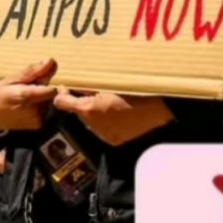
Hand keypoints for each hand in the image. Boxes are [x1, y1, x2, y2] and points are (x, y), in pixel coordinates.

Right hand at [0, 59, 57, 131]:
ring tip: (25, 97)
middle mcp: (33, 111)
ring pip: (49, 102)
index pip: (53, 91)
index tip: (42, 78)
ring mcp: (35, 120)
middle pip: (51, 94)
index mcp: (26, 96)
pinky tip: (27, 106)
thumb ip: (34, 71)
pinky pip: (46, 110)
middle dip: (43, 88)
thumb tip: (52, 61)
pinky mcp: (37, 125)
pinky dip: (40, 106)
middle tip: (27, 88)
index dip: (50, 83)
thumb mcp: (13, 78)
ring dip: (41, 97)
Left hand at [53, 89, 172, 146]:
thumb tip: (75, 84)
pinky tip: (117, 112)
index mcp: (90, 109)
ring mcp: (103, 134)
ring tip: (109, 101)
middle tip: (92, 90)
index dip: (64, 92)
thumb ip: (89, 85)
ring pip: (89, 120)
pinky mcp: (113, 140)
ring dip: (93, 112)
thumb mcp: (111, 83)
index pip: (62, 101)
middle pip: (77, 111)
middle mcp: (93, 124)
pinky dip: (105, 121)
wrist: (160, 113)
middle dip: (81, 101)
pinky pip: (102, 129)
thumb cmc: (137, 93)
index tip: (69, 86)